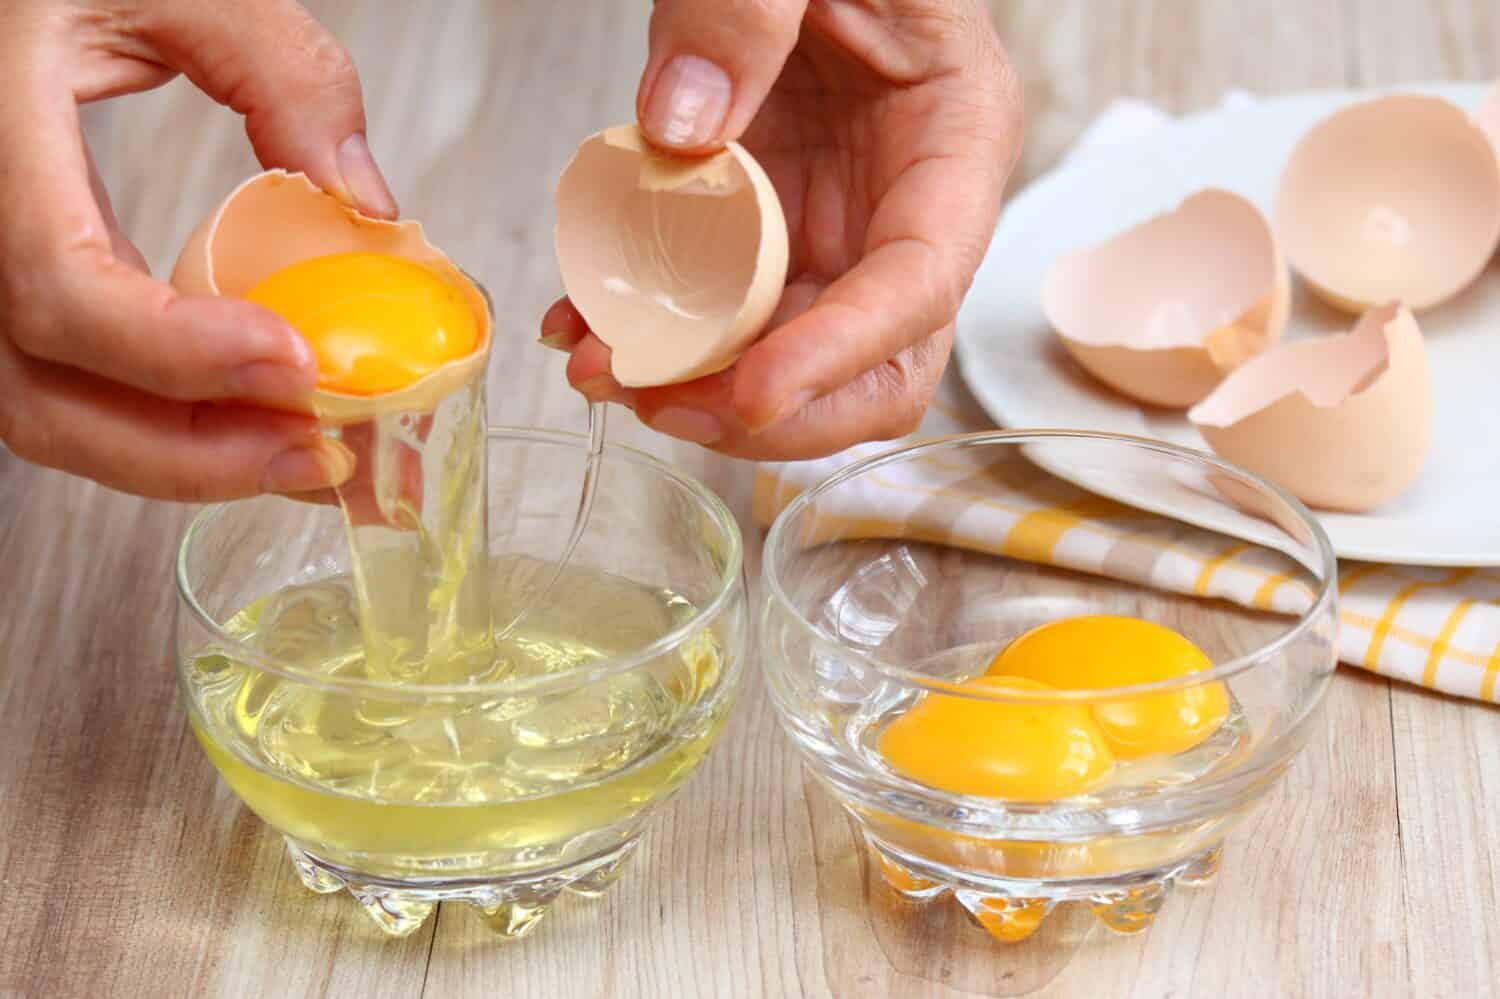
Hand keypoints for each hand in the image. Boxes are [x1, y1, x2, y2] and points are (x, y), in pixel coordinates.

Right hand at [0, 0, 395, 500]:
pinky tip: (256, 420)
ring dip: (187, 454)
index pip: (59, 287)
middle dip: (193, 450)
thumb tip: (365, 203)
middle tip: (325, 456)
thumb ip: (277, 69)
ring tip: (312, 456)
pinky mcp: (9, 284)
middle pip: (43, 395)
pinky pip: (69, 386)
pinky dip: (166, 422)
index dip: (174, 350)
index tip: (294, 361)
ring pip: (50, 413)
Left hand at [542, 0, 1021, 459]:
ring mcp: (832, 224)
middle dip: (770, 407)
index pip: (918, 283)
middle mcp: (901, 205)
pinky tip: (583, 323)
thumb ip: (749, 8)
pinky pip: (721, 308)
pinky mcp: (766, 223)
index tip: (752, 392)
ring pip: (787, 353)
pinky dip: (655, 331)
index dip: (841, 354)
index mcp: (954, 134)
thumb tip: (679, 133)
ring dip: (696, 384)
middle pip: (873, 363)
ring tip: (594, 367)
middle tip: (656, 398)